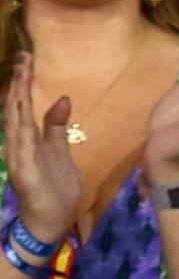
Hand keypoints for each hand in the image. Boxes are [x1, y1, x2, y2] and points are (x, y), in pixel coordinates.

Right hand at [4, 60, 82, 250]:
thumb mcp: (59, 149)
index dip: (23, 82)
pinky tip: (21, 119)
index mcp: (27, 139)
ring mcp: (19, 159)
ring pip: (15, 125)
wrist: (51, 219)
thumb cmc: (54, 185)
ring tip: (18, 78)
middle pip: (16, 110)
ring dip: (16, 102)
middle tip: (22, 58)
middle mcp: (18, 146)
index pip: (24, 105)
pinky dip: (19, 135)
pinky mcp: (25, 175)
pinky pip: (21, 151)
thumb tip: (63, 98)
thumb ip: (57, 125)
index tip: (27, 58)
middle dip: (18, 84)